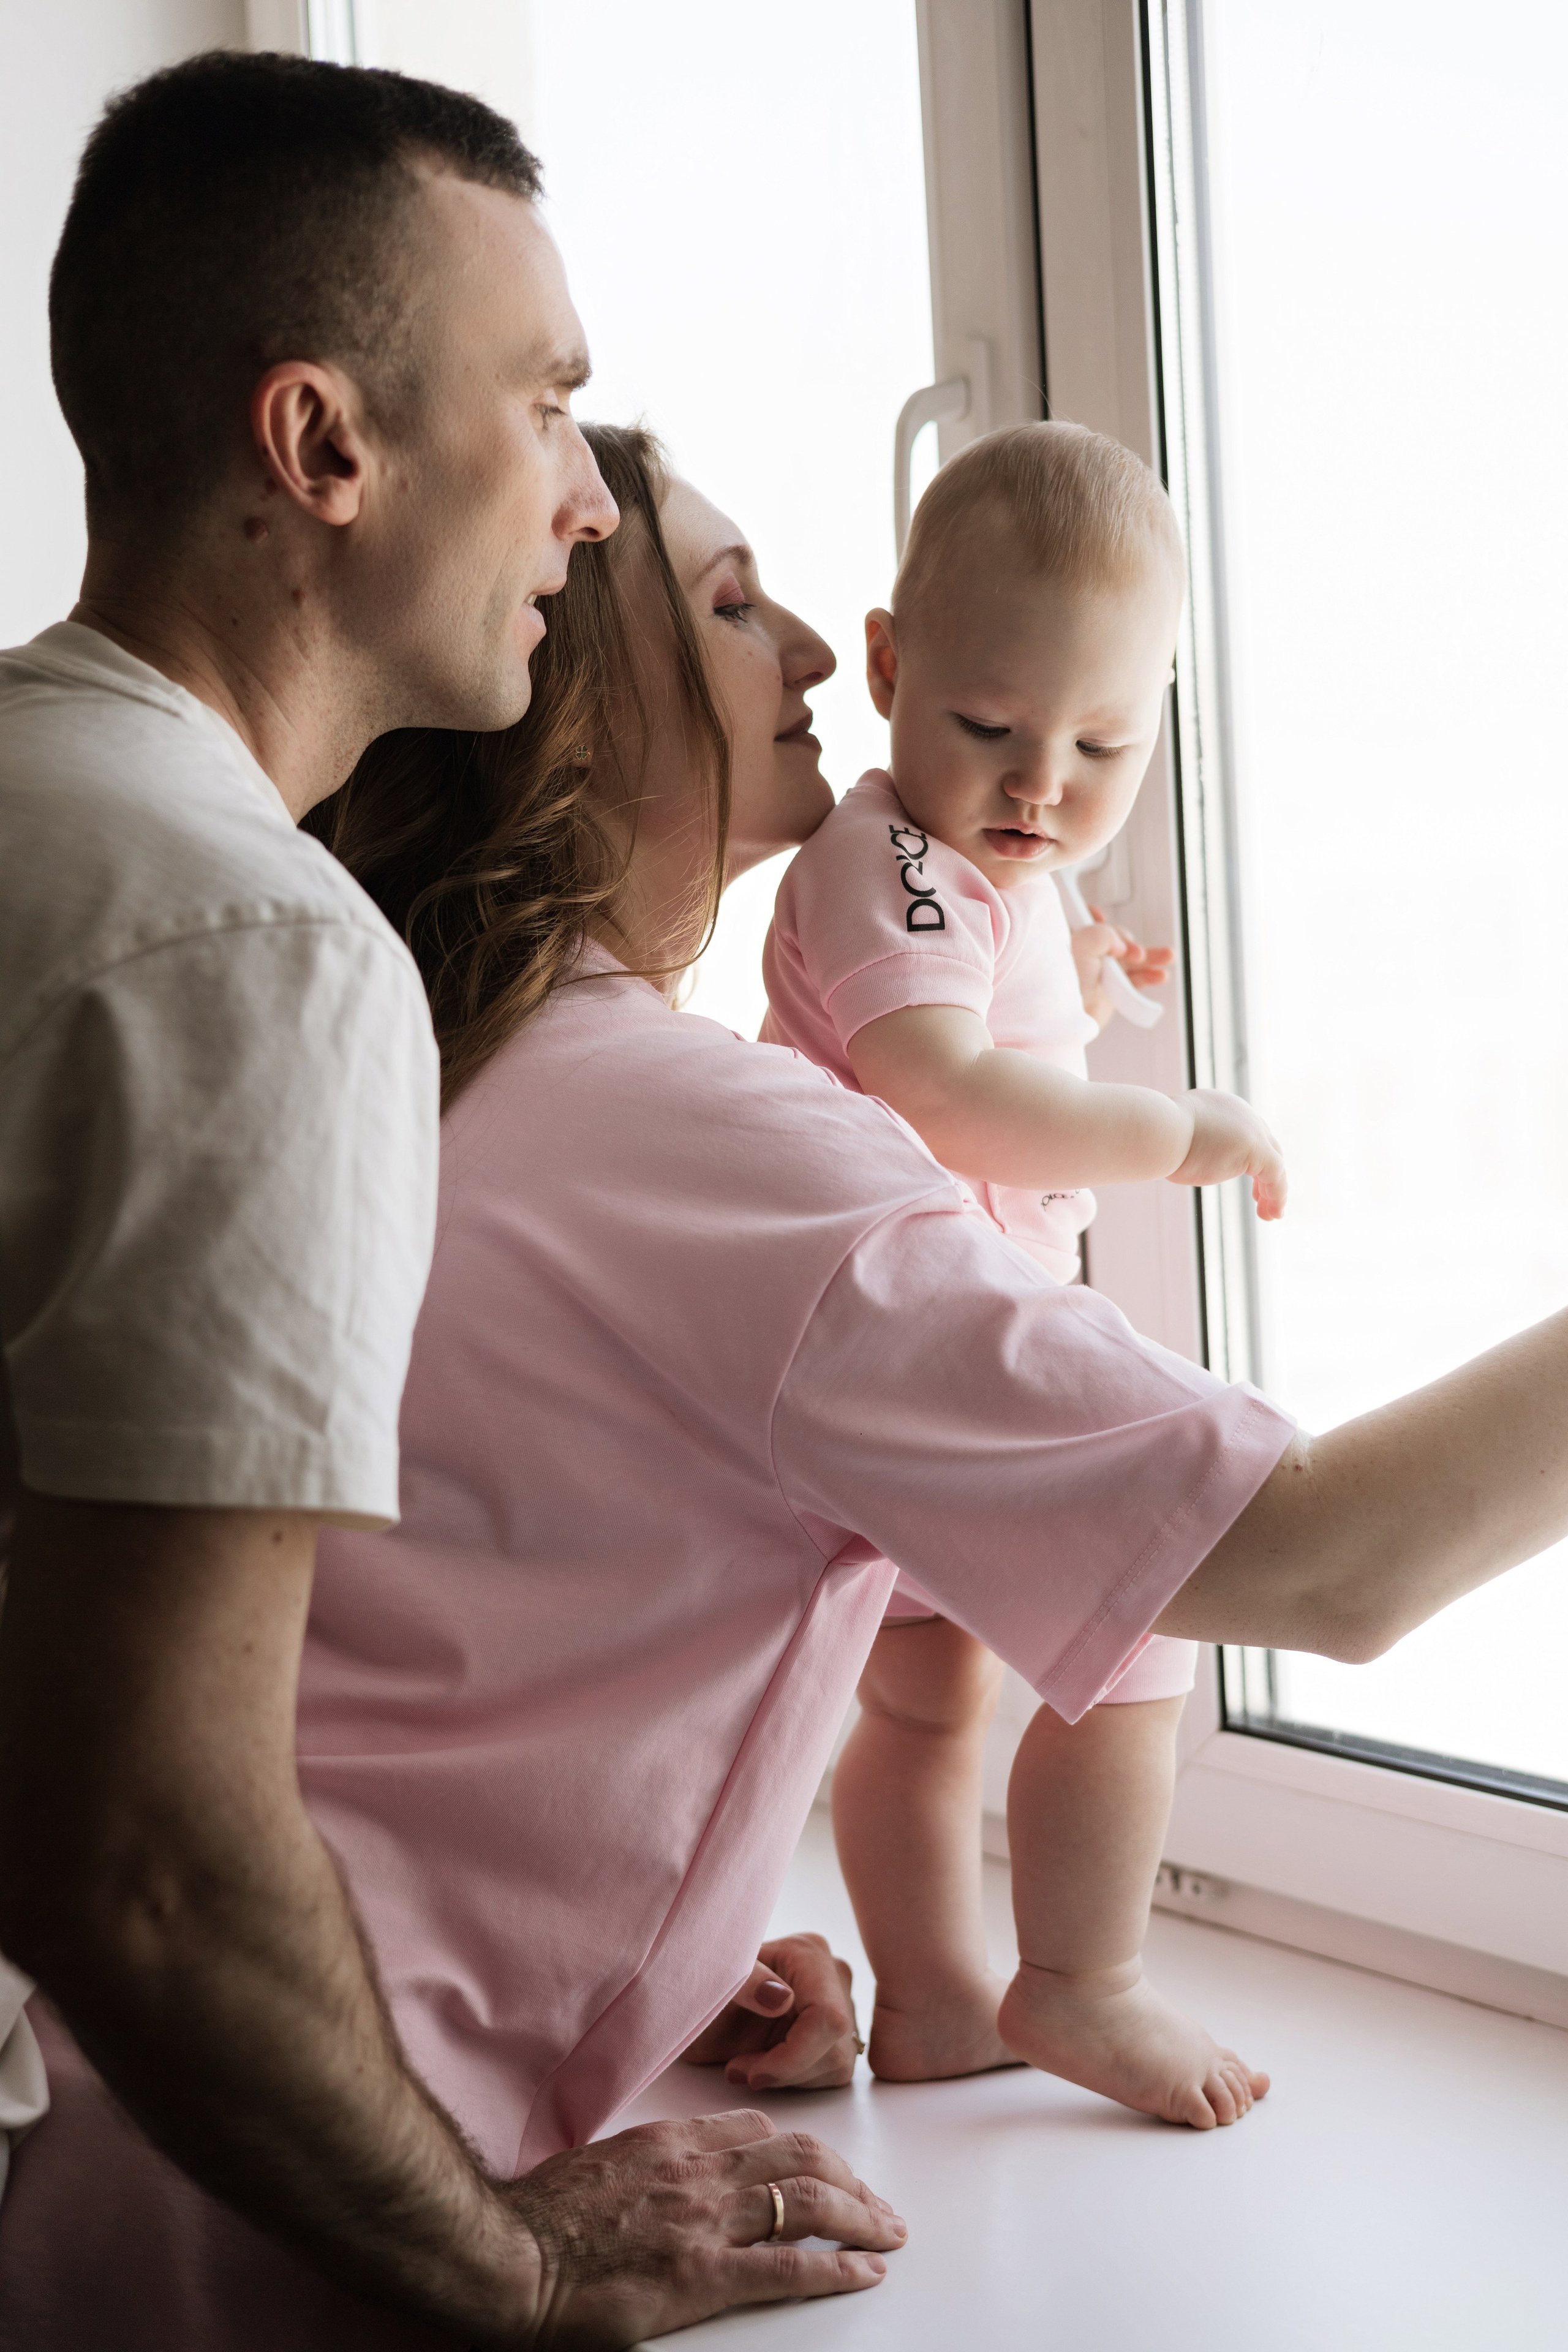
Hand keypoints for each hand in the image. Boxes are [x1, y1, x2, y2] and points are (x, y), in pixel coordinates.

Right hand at [503, 2108, 903, 2345]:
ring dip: (859, 2216)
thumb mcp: (600, 2165)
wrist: (510, 2255)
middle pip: (799, 2156)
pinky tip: (865, 2272)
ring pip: (807, 2201)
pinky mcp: (703, 2276)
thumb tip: (667, 2177)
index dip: (803, 2149)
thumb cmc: (541, 2218)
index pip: (759, 2130)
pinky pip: (788, 2265)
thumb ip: (646, 2164)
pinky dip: (836, 2267)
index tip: (825, 2166)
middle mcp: (698, 2172)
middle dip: (849, 2177)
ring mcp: (704, 2221)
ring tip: (889, 2232)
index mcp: (673, 2142)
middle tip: (878, 2203)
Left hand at [681, 1932, 861, 2090]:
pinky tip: (765, 2064)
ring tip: (744, 2064)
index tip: (753, 2074)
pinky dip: (793, 2080)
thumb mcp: (712, 1981)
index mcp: (808, 1952)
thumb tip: (782, 1999)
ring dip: (785, 2078)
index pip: (826, 2016)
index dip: (794, 2056)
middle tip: (739, 2069)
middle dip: (784, 2070)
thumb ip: (745, 1982)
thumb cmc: (702, 1984)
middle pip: (832, 2046)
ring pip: (835, 2064)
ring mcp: (841, 2004)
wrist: (699, 2000)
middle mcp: (833, 1975)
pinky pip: (830, 2074)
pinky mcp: (837, 2034)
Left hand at [1071, 904, 1173, 1028]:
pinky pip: (1135, 979)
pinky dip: (1148, 976)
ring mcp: (1101, 972)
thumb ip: (1106, 934)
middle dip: (1130, 944)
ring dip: (1150, 957)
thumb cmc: (1066, 980)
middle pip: (1116, 939)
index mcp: (1075, 940)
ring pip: (1130, 959)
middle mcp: (1089, 955)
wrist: (1067, 1015)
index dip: (1096, 917)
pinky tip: (1160, 975)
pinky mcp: (1112, 989)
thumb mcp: (1084, 943)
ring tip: (1169, 956)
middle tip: (1134, 954)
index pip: (1086, 921)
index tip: (1102, 919)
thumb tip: (1122, 946)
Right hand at [1170, 1088, 1286, 1218]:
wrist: (1157, 1131)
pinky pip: (1276, 1175)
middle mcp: (1242, 1114)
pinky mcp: (1257, 1148)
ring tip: (1268, 1214)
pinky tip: (1273, 1213)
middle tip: (1259, 1198)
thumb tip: (1176, 1160)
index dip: (1250, 1157)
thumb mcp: (1175, 1139)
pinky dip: (1277, 1196)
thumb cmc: (1155, 1138)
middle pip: (1266, 1144)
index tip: (1247, 1178)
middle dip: (1266, 1174)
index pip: (1246, 1132)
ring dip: (1273, 1191)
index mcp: (1222, 1107)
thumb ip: (1187, 1147)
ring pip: (1274, 1163)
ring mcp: (1251, 1129)